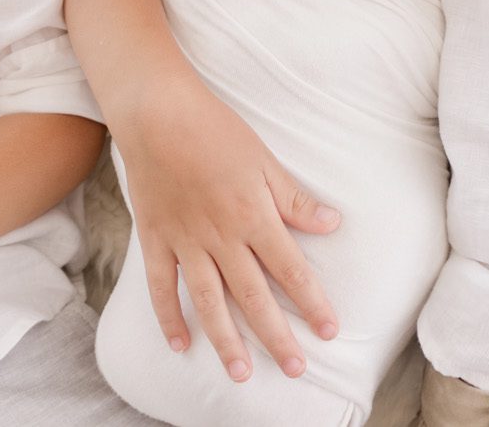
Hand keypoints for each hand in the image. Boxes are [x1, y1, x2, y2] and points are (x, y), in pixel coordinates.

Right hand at [112, 75, 339, 381]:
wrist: (158, 115)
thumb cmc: (217, 131)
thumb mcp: (264, 161)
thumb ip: (295, 200)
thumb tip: (332, 225)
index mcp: (253, 216)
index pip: (291, 269)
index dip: (312, 302)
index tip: (330, 330)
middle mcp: (221, 237)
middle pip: (254, 296)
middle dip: (277, 336)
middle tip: (296, 368)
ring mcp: (186, 242)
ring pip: (209, 301)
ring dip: (227, 340)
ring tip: (242, 374)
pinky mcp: (156, 239)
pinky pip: (162, 287)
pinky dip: (169, 317)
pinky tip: (181, 345)